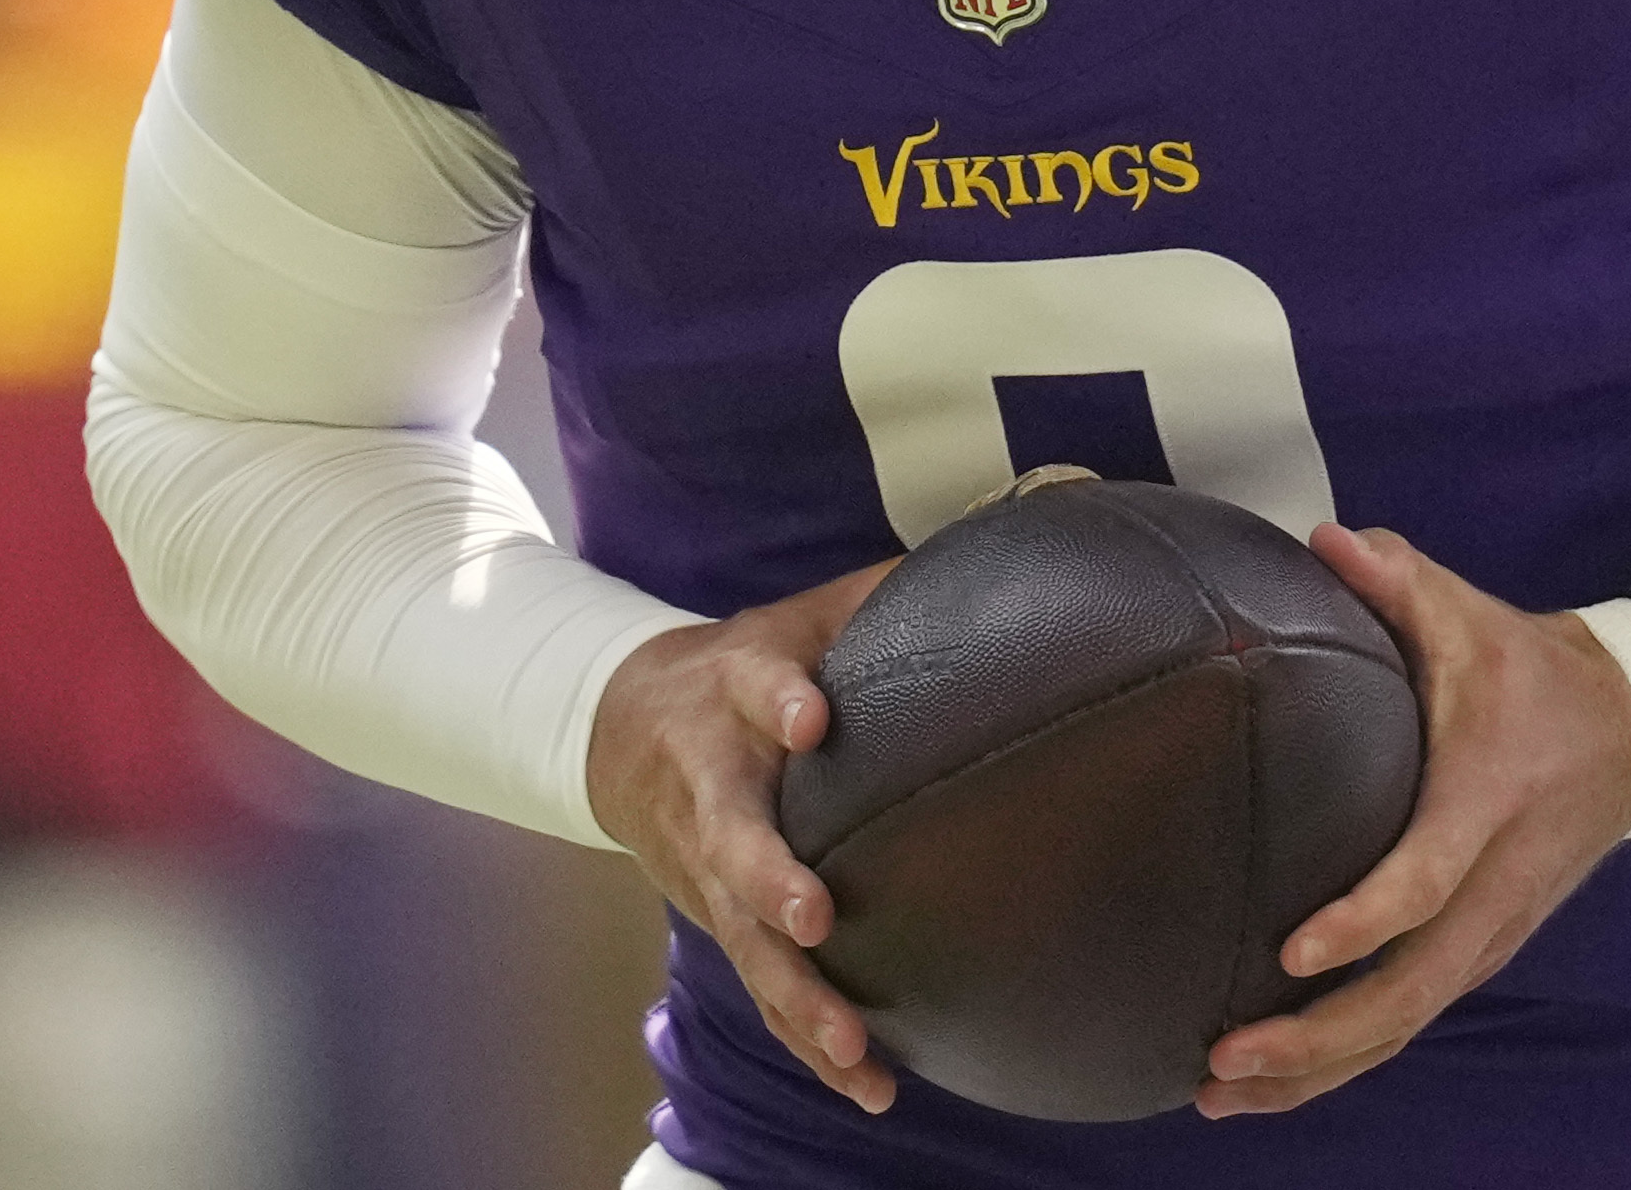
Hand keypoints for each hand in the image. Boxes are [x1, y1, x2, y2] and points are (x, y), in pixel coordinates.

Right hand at [585, 556, 899, 1111]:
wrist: (624, 734)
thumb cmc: (742, 670)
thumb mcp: (793, 618)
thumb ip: (880, 594)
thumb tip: (1007, 543)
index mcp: (730, 697)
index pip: (751, 684)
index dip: (776, 696)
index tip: (809, 716)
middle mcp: (714, 791)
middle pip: (731, 843)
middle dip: (767, 882)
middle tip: (811, 915)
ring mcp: (711, 872)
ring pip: (747, 942)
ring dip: (798, 998)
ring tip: (854, 1047)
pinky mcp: (726, 926)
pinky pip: (768, 993)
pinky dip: (812, 1043)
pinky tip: (874, 1086)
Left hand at [1195, 523, 1630, 1119]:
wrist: (1628, 730)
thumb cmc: (1527, 670)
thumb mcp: (1470, 615)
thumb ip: (1396, 580)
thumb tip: (1325, 540)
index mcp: (1486, 801)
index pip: (1427, 878)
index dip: (1364, 920)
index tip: (1292, 948)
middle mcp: (1493, 887)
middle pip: (1411, 989)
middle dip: (1318, 1038)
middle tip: (1223, 1057)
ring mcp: (1491, 932)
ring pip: (1407, 1024)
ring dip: (1317, 1070)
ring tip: (1220, 1092)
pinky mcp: (1479, 952)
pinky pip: (1410, 1020)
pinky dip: (1343, 1062)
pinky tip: (1271, 1083)